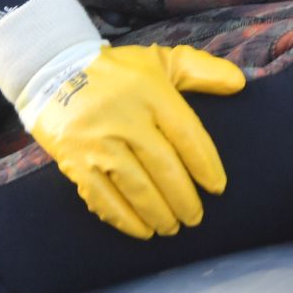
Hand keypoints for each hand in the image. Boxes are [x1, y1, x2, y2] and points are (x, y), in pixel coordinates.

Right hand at [26, 43, 245, 238]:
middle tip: (195, 218)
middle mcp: (126, 120)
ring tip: (172, 227)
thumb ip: (202, 70)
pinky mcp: (75, 162)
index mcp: (152, 95)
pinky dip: (123, 218)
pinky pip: (101, 197)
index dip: (205, 165)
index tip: (218, 188)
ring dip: (157, 213)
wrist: (52, 72)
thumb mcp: (161, 61)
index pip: (187, 135)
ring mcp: (98, 143)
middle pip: (163, 167)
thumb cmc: (117, 72)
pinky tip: (141, 231)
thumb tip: (240, 84)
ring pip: (135, 187)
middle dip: (183, 197)